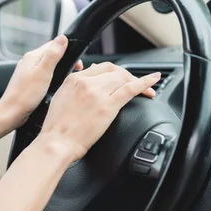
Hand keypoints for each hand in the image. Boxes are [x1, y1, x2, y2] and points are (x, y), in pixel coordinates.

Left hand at [0, 35, 82, 129]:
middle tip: (74, 72)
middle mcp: (29, 62)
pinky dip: (52, 78)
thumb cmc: (25, 95)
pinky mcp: (29, 83)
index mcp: (32, 57)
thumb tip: (62, 38)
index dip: (67, 50)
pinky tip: (55, 87)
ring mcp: (28, 73)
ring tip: (66, 79)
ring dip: (58, 70)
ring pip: (48, 66)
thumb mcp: (43, 73)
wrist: (11, 113)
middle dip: (64, 61)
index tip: (77, 63)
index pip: (53, 44)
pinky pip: (43, 76)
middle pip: (51, 55)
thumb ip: (53, 55)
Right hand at [39, 62, 159, 161]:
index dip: (114, 73)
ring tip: (146, 89)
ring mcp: (98, 93)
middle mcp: (86, 82)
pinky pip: (131, 89)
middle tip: (134, 85)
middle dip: (127, 77)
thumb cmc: (56, 129)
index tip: (120, 79)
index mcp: (74, 79)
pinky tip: (154, 81)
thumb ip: (74, 90)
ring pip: (124, 78)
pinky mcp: (108, 106)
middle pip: (114, 71)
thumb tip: (87, 86)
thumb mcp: (60, 100)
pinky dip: (145, 82)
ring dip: (137, 81)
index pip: (100, 68)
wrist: (57, 143)